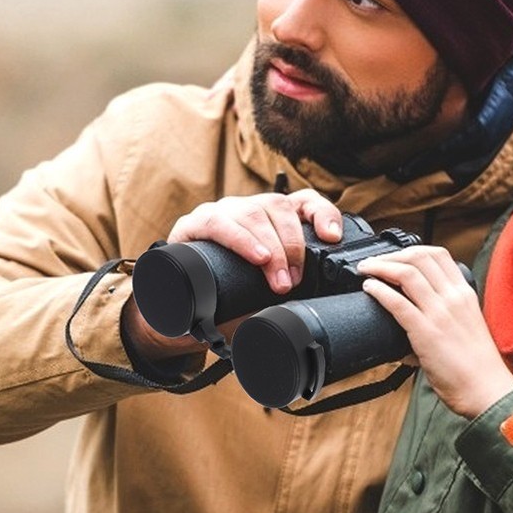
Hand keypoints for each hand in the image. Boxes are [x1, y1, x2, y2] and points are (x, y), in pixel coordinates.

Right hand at [167, 190, 341, 293]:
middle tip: (294, 281)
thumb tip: (320, 305)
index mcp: (270, 220)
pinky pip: (218, 222)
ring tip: (278, 281)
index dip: (321, 213)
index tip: (332, 237)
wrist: (181, 310)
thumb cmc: (228, 300)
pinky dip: (242, 239)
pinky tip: (257, 256)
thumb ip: (291, 294)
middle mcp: (247, 210)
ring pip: (253, 212)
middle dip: (293, 245)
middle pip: (279, 206)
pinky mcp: (193, 225)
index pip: (303, 202)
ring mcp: (220, 213)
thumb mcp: (267, 296)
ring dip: (272, 248)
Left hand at [357, 245, 512, 417]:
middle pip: (419, 257)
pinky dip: (379, 290)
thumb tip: (410, 328)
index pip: (438, 255)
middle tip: (374, 263)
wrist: (486, 390)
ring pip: (407, 273)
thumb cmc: (476, 366)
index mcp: (465, 294)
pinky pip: (398, 302)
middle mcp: (453, 298)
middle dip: (391, 255)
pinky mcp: (426, 332)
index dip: (411, 250)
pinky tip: (369, 288)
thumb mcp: (466, 327)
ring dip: (380, 267)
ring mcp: (440, 313)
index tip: (394, 257)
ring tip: (365, 270)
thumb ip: (442, 319)